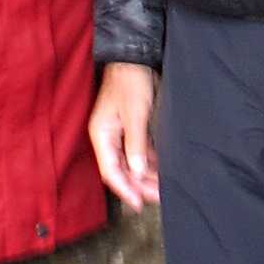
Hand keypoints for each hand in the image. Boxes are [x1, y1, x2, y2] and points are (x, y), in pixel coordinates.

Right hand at [90, 60, 160, 209]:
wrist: (134, 58)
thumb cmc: (131, 82)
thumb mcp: (135, 113)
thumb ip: (136, 144)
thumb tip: (137, 172)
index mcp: (102, 135)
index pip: (111, 171)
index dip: (124, 189)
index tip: (138, 204)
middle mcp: (108, 137)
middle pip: (121, 169)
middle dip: (138, 186)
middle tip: (158, 198)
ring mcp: (119, 134)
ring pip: (131, 163)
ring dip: (145, 176)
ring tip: (162, 189)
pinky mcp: (131, 129)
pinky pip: (138, 152)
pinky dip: (148, 163)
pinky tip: (161, 172)